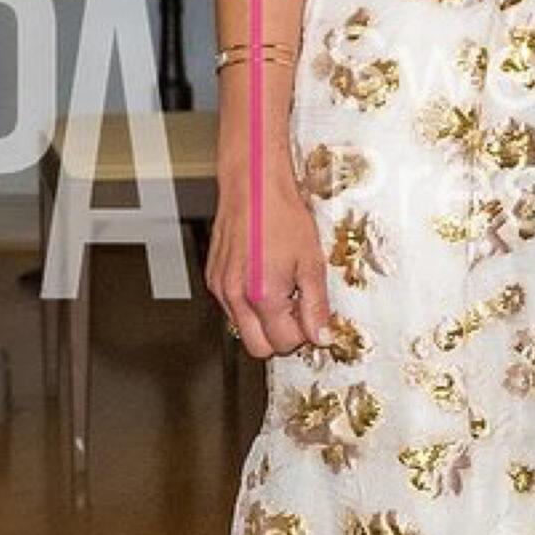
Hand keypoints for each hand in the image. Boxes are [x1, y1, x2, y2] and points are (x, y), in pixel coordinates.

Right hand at [208, 166, 331, 358]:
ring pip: (242, 329)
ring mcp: (220, 288)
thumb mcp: (312, 261)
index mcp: (263, 295)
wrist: (254, 186)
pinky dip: (249, 303)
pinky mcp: (213, 278)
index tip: (313, 317)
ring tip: (283, 288)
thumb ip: (316, 304)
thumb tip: (322, 335)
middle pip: (258, 348)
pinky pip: (231, 308)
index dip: (303, 334)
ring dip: (264, 321)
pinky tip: (265, 278)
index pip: (283, 343)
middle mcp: (235, 296)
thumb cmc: (282, 215)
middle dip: (281, 336)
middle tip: (299, 310)